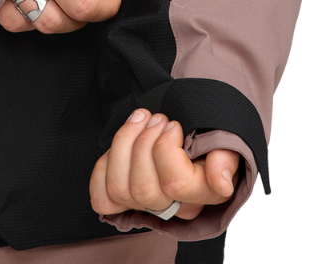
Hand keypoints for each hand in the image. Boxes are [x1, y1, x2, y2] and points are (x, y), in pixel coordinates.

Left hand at [90, 111, 239, 220]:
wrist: (191, 133)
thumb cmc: (207, 135)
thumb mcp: (224, 140)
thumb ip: (225, 158)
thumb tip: (221, 182)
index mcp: (202, 195)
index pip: (175, 183)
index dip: (166, 148)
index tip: (174, 125)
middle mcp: (174, 208)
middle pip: (143, 189)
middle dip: (143, 142)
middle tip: (157, 118)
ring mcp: (147, 206)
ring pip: (119, 189)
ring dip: (124, 143)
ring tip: (141, 119)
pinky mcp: (124, 200)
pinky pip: (102, 198)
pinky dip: (104, 167)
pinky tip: (121, 144)